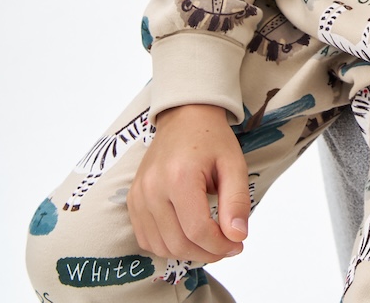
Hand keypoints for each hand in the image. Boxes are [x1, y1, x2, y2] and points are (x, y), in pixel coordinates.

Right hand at [128, 104, 249, 262]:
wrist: (185, 116)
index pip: (197, 230)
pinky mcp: (132, 200)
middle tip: (227, 246)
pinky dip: (167, 245)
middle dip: (207, 253)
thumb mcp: (234, 164)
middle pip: (178, 243)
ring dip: (188, 253)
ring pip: (161, 246)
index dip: (220, 246)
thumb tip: (237, 237)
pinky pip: (146, 238)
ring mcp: (138, 195)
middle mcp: (153, 188)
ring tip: (209, 241)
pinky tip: (187, 235)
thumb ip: (237, 201)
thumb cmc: (211, 138)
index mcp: (180, 176)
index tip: (237, 245)